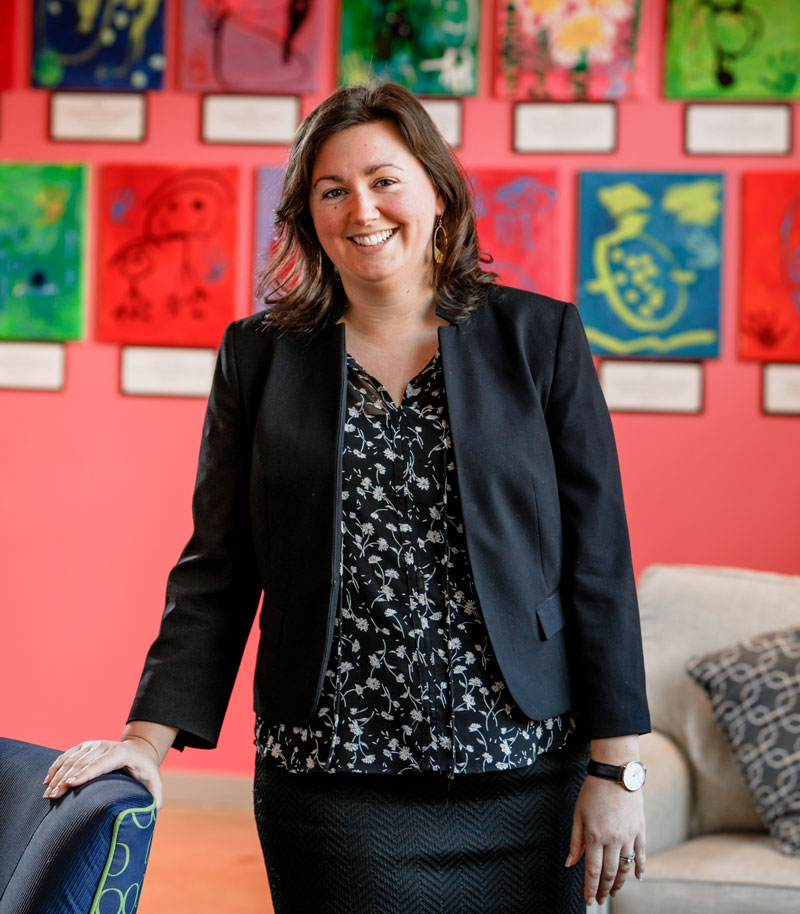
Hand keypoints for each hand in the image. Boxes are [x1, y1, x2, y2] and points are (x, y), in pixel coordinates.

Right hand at [43, 737, 163, 808]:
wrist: (139, 751)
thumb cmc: (145, 771)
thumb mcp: (154, 783)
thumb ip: (155, 797)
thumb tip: (153, 811)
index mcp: (122, 754)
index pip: (102, 763)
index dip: (86, 773)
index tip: (70, 784)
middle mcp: (106, 746)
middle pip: (83, 762)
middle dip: (66, 779)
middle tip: (54, 796)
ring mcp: (94, 744)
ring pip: (72, 759)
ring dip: (58, 775)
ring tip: (48, 794)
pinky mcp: (85, 746)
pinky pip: (68, 755)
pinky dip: (56, 766)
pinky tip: (47, 780)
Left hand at [565, 774, 645, 905]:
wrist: (615, 772)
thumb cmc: (592, 791)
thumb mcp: (578, 814)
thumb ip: (575, 841)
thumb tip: (569, 864)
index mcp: (594, 836)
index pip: (593, 871)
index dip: (590, 888)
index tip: (588, 900)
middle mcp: (613, 839)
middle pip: (609, 873)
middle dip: (603, 890)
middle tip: (600, 899)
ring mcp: (628, 836)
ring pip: (625, 867)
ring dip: (620, 883)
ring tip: (614, 892)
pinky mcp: (640, 830)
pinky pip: (641, 854)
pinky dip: (640, 868)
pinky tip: (637, 877)